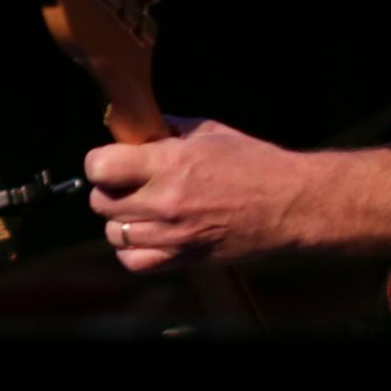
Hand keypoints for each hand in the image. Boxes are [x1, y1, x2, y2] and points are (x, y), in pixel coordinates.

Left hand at [85, 117, 310, 272]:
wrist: (290, 204)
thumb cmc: (255, 164)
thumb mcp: (210, 131)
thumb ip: (169, 128)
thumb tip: (138, 129)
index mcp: (170, 164)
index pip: (100, 167)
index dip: (99, 162)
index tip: (111, 160)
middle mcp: (165, 202)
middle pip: (100, 202)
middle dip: (109, 190)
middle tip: (127, 183)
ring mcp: (173, 235)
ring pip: (113, 234)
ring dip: (120, 220)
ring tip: (140, 209)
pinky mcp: (184, 259)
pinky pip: (134, 262)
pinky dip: (132, 251)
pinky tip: (146, 236)